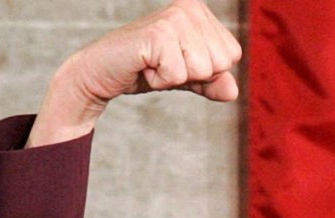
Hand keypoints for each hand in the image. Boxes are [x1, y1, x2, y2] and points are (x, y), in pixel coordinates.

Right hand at [27, 0, 241, 146]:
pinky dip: (160, 80)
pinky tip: (144, 66)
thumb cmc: (146, 69)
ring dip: (176, 78)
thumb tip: (233, 91)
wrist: (102, 72)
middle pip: (221, 64)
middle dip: (193, 75)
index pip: (232, 55)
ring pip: (202, 70)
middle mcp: (190, 8)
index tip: (178, 61)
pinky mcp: (158, 34)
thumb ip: (214, 83)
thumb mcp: (188, 77)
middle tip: (164, 63)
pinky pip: (178, 76)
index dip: (207, 70)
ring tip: (154, 64)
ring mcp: (174, 18)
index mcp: (201, 12)